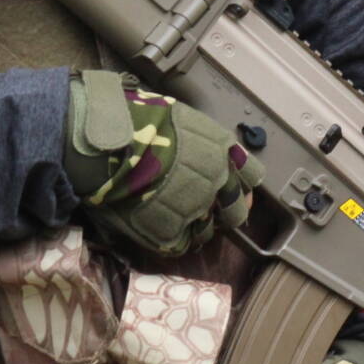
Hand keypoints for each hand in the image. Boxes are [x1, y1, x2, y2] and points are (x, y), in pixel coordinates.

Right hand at [63, 69, 263, 255]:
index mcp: (224, 152)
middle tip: (208, 214)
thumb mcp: (182, 119)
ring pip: (207, 231)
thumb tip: (196, 150)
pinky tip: (156, 230)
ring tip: (173, 220)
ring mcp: (198, 210)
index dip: (241, 186)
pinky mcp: (173, 232)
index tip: (233, 190)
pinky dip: (170, 240)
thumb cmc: (139, 121)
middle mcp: (219, 183)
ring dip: (195, 229)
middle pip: (236, 210)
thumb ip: (199, 141)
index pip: (252, 176)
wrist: (112, 145)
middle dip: (226, 214)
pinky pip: (179, 244)